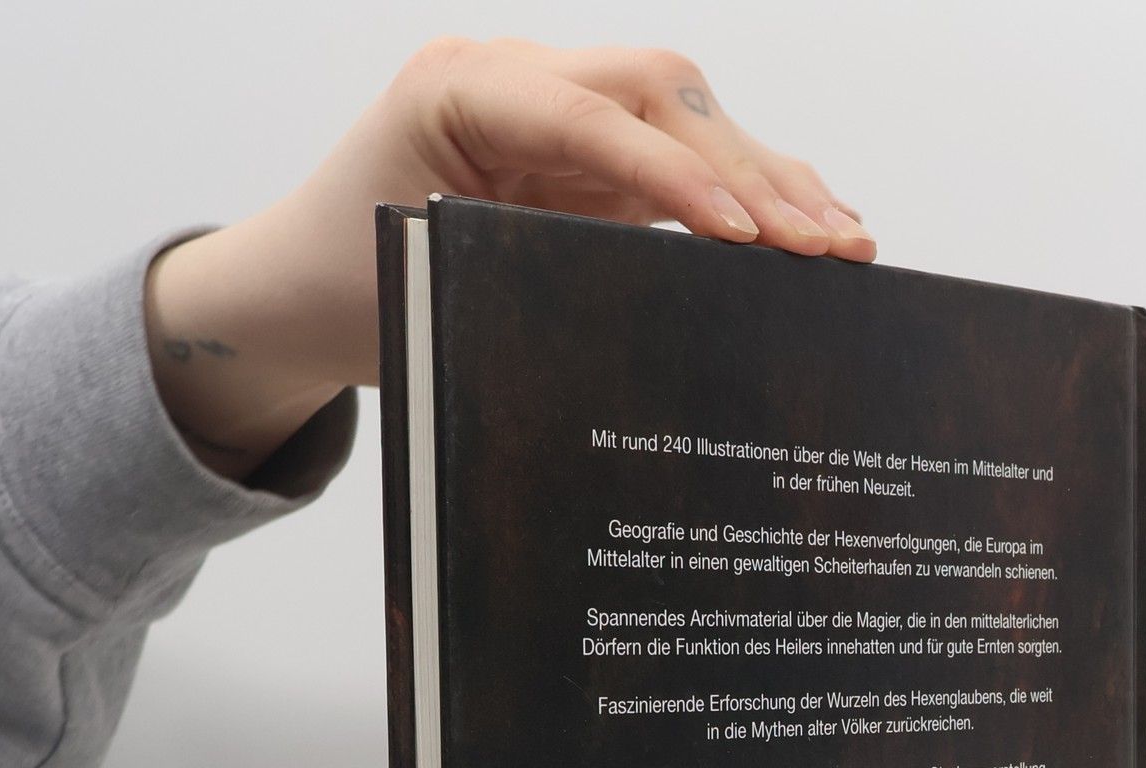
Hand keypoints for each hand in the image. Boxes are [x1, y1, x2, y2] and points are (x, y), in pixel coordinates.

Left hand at [145, 37, 874, 478]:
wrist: (296, 286)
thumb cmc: (346, 285)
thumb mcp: (424, 284)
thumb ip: (530, 276)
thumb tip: (664, 311)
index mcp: (460, 89)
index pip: (591, 115)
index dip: (675, 171)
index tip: (742, 230)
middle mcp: (518, 78)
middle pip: (661, 96)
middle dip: (751, 171)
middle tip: (824, 246)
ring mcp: (561, 112)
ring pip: (690, 119)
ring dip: (773, 179)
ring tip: (849, 242)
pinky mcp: (590, 158)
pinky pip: (684, 159)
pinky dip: (750, 193)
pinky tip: (814, 227)